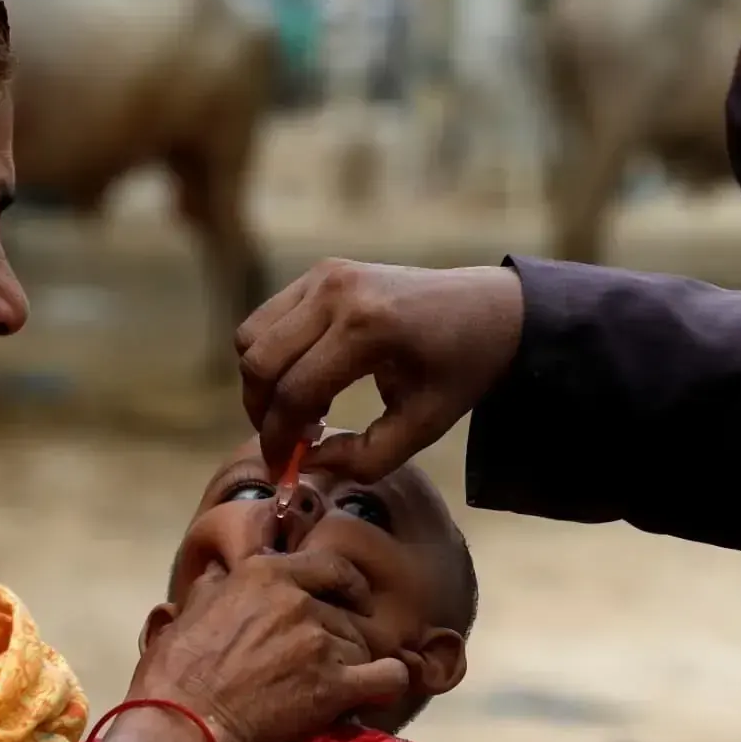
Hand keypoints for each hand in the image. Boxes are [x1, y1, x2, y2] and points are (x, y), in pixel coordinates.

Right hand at [127, 551, 408, 741]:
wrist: (183, 723)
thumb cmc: (176, 669)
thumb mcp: (190, 609)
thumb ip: (216, 587)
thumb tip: (220, 574)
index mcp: (266, 574)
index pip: (332, 566)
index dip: (349, 584)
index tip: (353, 599)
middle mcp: (299, 600)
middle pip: (348, 614)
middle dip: (343, 636)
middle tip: (330, 660)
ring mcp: (319, 642)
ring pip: (364, 646)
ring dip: (355, 664)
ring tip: (336, 686)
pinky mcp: (333, 686)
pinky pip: (388, 676)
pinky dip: (389, 683)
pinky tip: (380, 691)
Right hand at [236, 259, 524, 481]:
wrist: (489, 309)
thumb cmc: (460, 370)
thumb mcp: (424, 426)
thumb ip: (364, 458)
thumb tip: (308, 462)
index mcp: (368, 328)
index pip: (295, 392)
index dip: (280, 440)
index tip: (284, 470)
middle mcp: (336, 292)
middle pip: (260, 362)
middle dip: (262, 412)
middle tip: (286, 444)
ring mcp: (324, 274)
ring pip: (251, 337)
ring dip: (262, 382)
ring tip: (300, 411)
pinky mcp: (320, 271)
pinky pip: (267, 318)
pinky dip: (271, 355)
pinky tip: (307, 380)